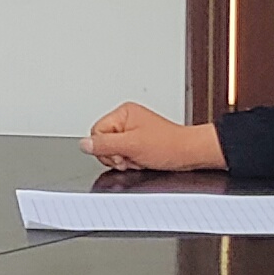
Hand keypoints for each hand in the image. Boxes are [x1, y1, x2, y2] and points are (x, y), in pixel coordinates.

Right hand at [84, 103, 224, 171]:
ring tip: (139, 158)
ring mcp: (132, 131)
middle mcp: (126, 119)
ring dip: (124, 160)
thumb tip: (84, 144)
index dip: (105, 148)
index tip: (120, 154)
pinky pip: (123, 154)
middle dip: (115, 155)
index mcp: (123, 113)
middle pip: (103, 142)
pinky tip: (142, 160)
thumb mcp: (131, 145)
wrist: (189, 154)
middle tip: (130, 157)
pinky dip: (131, 161)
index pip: (96, 132)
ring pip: (113, 150)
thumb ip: (105, 144)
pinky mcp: (138, 142)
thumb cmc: (169, 145)